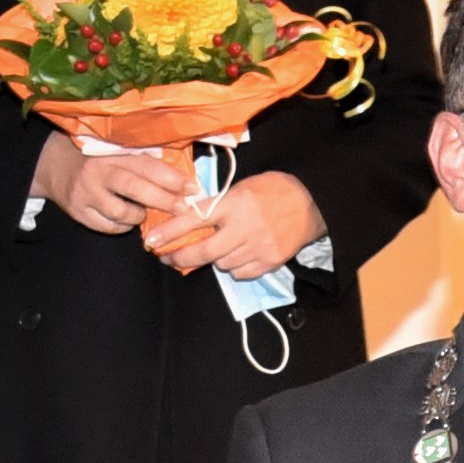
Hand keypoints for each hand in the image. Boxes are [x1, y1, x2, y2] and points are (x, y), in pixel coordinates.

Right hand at [33, 132, 199, 237]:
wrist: (55, 167)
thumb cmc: (97, 160)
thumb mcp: (117, 152)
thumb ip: (143, 162)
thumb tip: (182, 178)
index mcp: (112, 152)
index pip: (145, 164)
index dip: (171, 177)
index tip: (192, 188)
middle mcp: (98, 171)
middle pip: (135, 188)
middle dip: (163, 200)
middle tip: (182, 208)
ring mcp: (86, 192)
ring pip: (121, 212)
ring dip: (139, 216)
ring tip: (143, 214)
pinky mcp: (78, 211)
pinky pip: (108, 226)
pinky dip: (122, 226)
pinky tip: (125, 220)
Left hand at [157, 171, 322, 280]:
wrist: (310, 203)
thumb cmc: (272, 190)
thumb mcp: (240, 188)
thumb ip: (216, 205)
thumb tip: (187, 220)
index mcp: (234, 204)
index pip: (194, 220)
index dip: (170, 233)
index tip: (152, 241)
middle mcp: (244, 228)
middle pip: (204, 252)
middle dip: (181, 257)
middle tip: (168, 258)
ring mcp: (258, 248)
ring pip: (222, 264)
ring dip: (213, 259)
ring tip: (218, 248)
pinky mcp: (269, 262)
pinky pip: (240, 273)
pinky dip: (234, 267)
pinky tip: (237, 255)